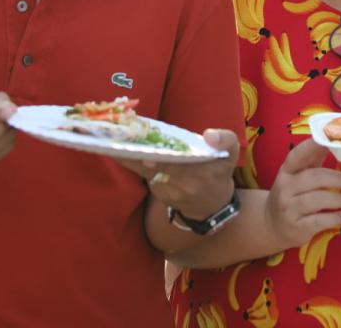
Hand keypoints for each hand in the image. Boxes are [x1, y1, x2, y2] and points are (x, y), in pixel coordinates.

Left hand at [119, 129, 238, 219]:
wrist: (212, 205)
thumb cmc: (219, 172)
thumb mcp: (231, 154)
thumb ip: (225, 140)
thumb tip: (209, 135)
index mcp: (202, 174)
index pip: (179, 168)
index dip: (162, 164)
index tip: (146, 156)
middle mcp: (184, 186)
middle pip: (156, 169)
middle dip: (136, 157)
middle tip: (116, 143)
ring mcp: (170, 193)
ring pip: (146, 174)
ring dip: (129, 160)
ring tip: (109, 144)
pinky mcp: (160, 194)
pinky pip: (146, 177)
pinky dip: (133, 164)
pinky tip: (119, 152)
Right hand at [264, 139, 340, 249]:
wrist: (272, 225)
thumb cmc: (291, 196)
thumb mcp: (297, 177)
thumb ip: (314, 162)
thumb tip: (338, 145)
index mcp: (286, 171)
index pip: (298, 155)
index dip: (313, 146)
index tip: (332, 141)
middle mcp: (285, 187)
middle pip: (315, 177)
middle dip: (339, 179)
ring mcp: (289, 208)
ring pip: (318, 199)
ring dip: (339, 199)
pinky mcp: (296, 227)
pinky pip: (319, 221)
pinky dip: (333, 218)